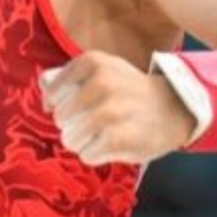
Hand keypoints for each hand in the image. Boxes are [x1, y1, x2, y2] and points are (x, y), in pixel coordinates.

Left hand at [38, 51, 192, 166]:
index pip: (52, 93)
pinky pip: (87, 154)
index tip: (76, 106)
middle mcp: (101, 82)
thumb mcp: (101, 71)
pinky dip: (94, 154)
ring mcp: (112, 111)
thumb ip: (68, 77)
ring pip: (70, 139)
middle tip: (94, 122)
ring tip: (101, 135)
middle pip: (61, 118)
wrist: (173, 108)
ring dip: (82, 142)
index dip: (59, 104)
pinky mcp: (120, 138)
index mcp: (92, 61)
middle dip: (72, 126)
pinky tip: (110, 144)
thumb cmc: (128, 92)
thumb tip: (43, 89)